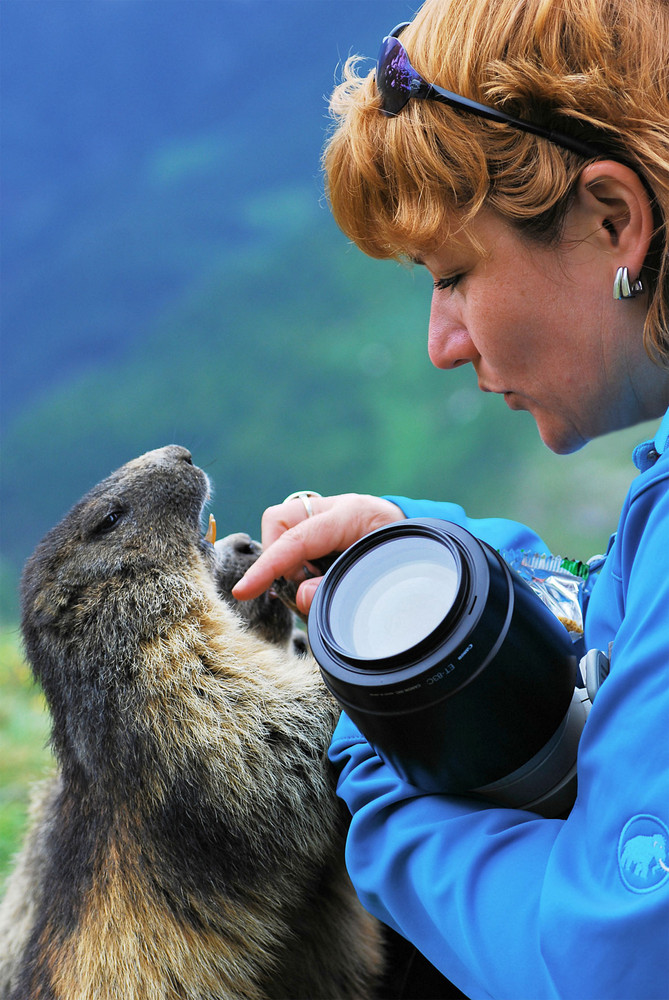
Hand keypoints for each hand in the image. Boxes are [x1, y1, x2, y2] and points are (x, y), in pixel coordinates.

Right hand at [231, 493, 404, 614]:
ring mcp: (327, 514)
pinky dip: (301, 564)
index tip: (245, 590)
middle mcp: (334, 508)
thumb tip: (301, 597)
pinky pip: (296, 542)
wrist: (425, 539)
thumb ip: (338, 587)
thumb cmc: (406, 556)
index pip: (296, 538)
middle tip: (307, 584)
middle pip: (279, 522)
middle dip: (280, 558)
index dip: (268, 566)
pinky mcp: (324, 527)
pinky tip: (324, 575)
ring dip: (291, 563)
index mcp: (351, 515)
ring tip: (321, 581)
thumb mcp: (379, 574)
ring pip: (284, 533)